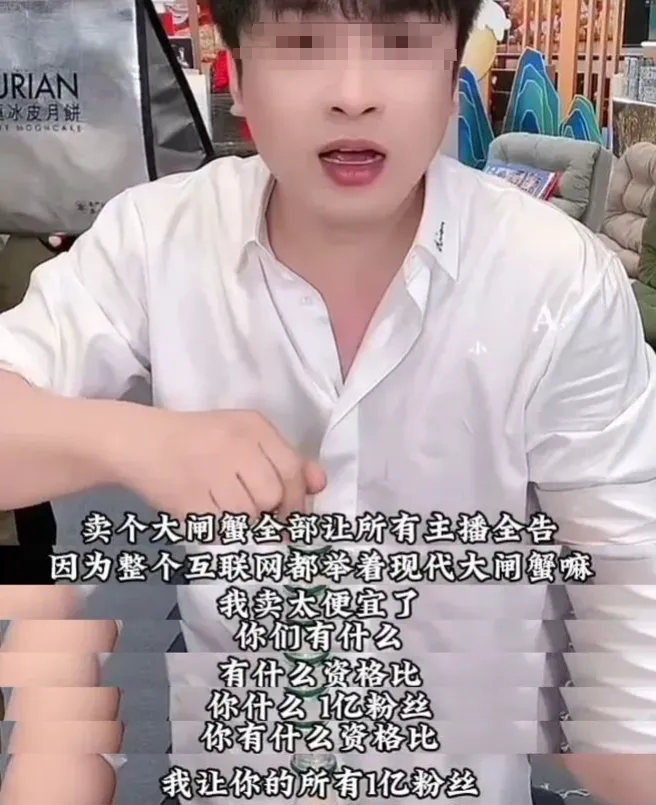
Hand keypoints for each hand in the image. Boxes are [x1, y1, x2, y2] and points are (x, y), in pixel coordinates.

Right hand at [118, 409, 325, 523]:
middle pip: (271, 498)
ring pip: (247, 516)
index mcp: (254, 427)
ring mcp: (210, 473)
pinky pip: (220, 530)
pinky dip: (218, 530)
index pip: (292, 471)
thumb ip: (285, 459)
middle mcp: (235, 446)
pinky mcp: (188, 500)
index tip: (291, 517)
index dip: (296, 500)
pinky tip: (207, 512)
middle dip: (267, 513)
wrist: (141, 442)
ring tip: (222, 506)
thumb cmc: (201, 440)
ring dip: (241, 522)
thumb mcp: (246, 436)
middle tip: (249, 510)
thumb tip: (320, 484)